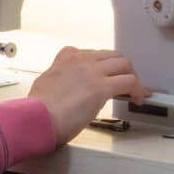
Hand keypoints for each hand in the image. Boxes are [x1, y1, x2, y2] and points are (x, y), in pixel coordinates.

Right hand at [27, 47, 151, 147]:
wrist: (36, 118)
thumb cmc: (38, 108)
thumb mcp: (47, 82)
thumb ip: (62, 79)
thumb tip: (70, 87)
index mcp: (67, 57)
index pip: (95, 54)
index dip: (106, 67)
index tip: (109, 76)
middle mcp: (81, 59)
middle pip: (114, 56)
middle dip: (124, 69)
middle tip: (127, 84)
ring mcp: (92, 71)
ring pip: (125, 64)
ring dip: (133, 78)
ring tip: (135, 92)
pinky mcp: (101, 87)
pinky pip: (129, 82)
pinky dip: (137, 90)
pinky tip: (137, 99)